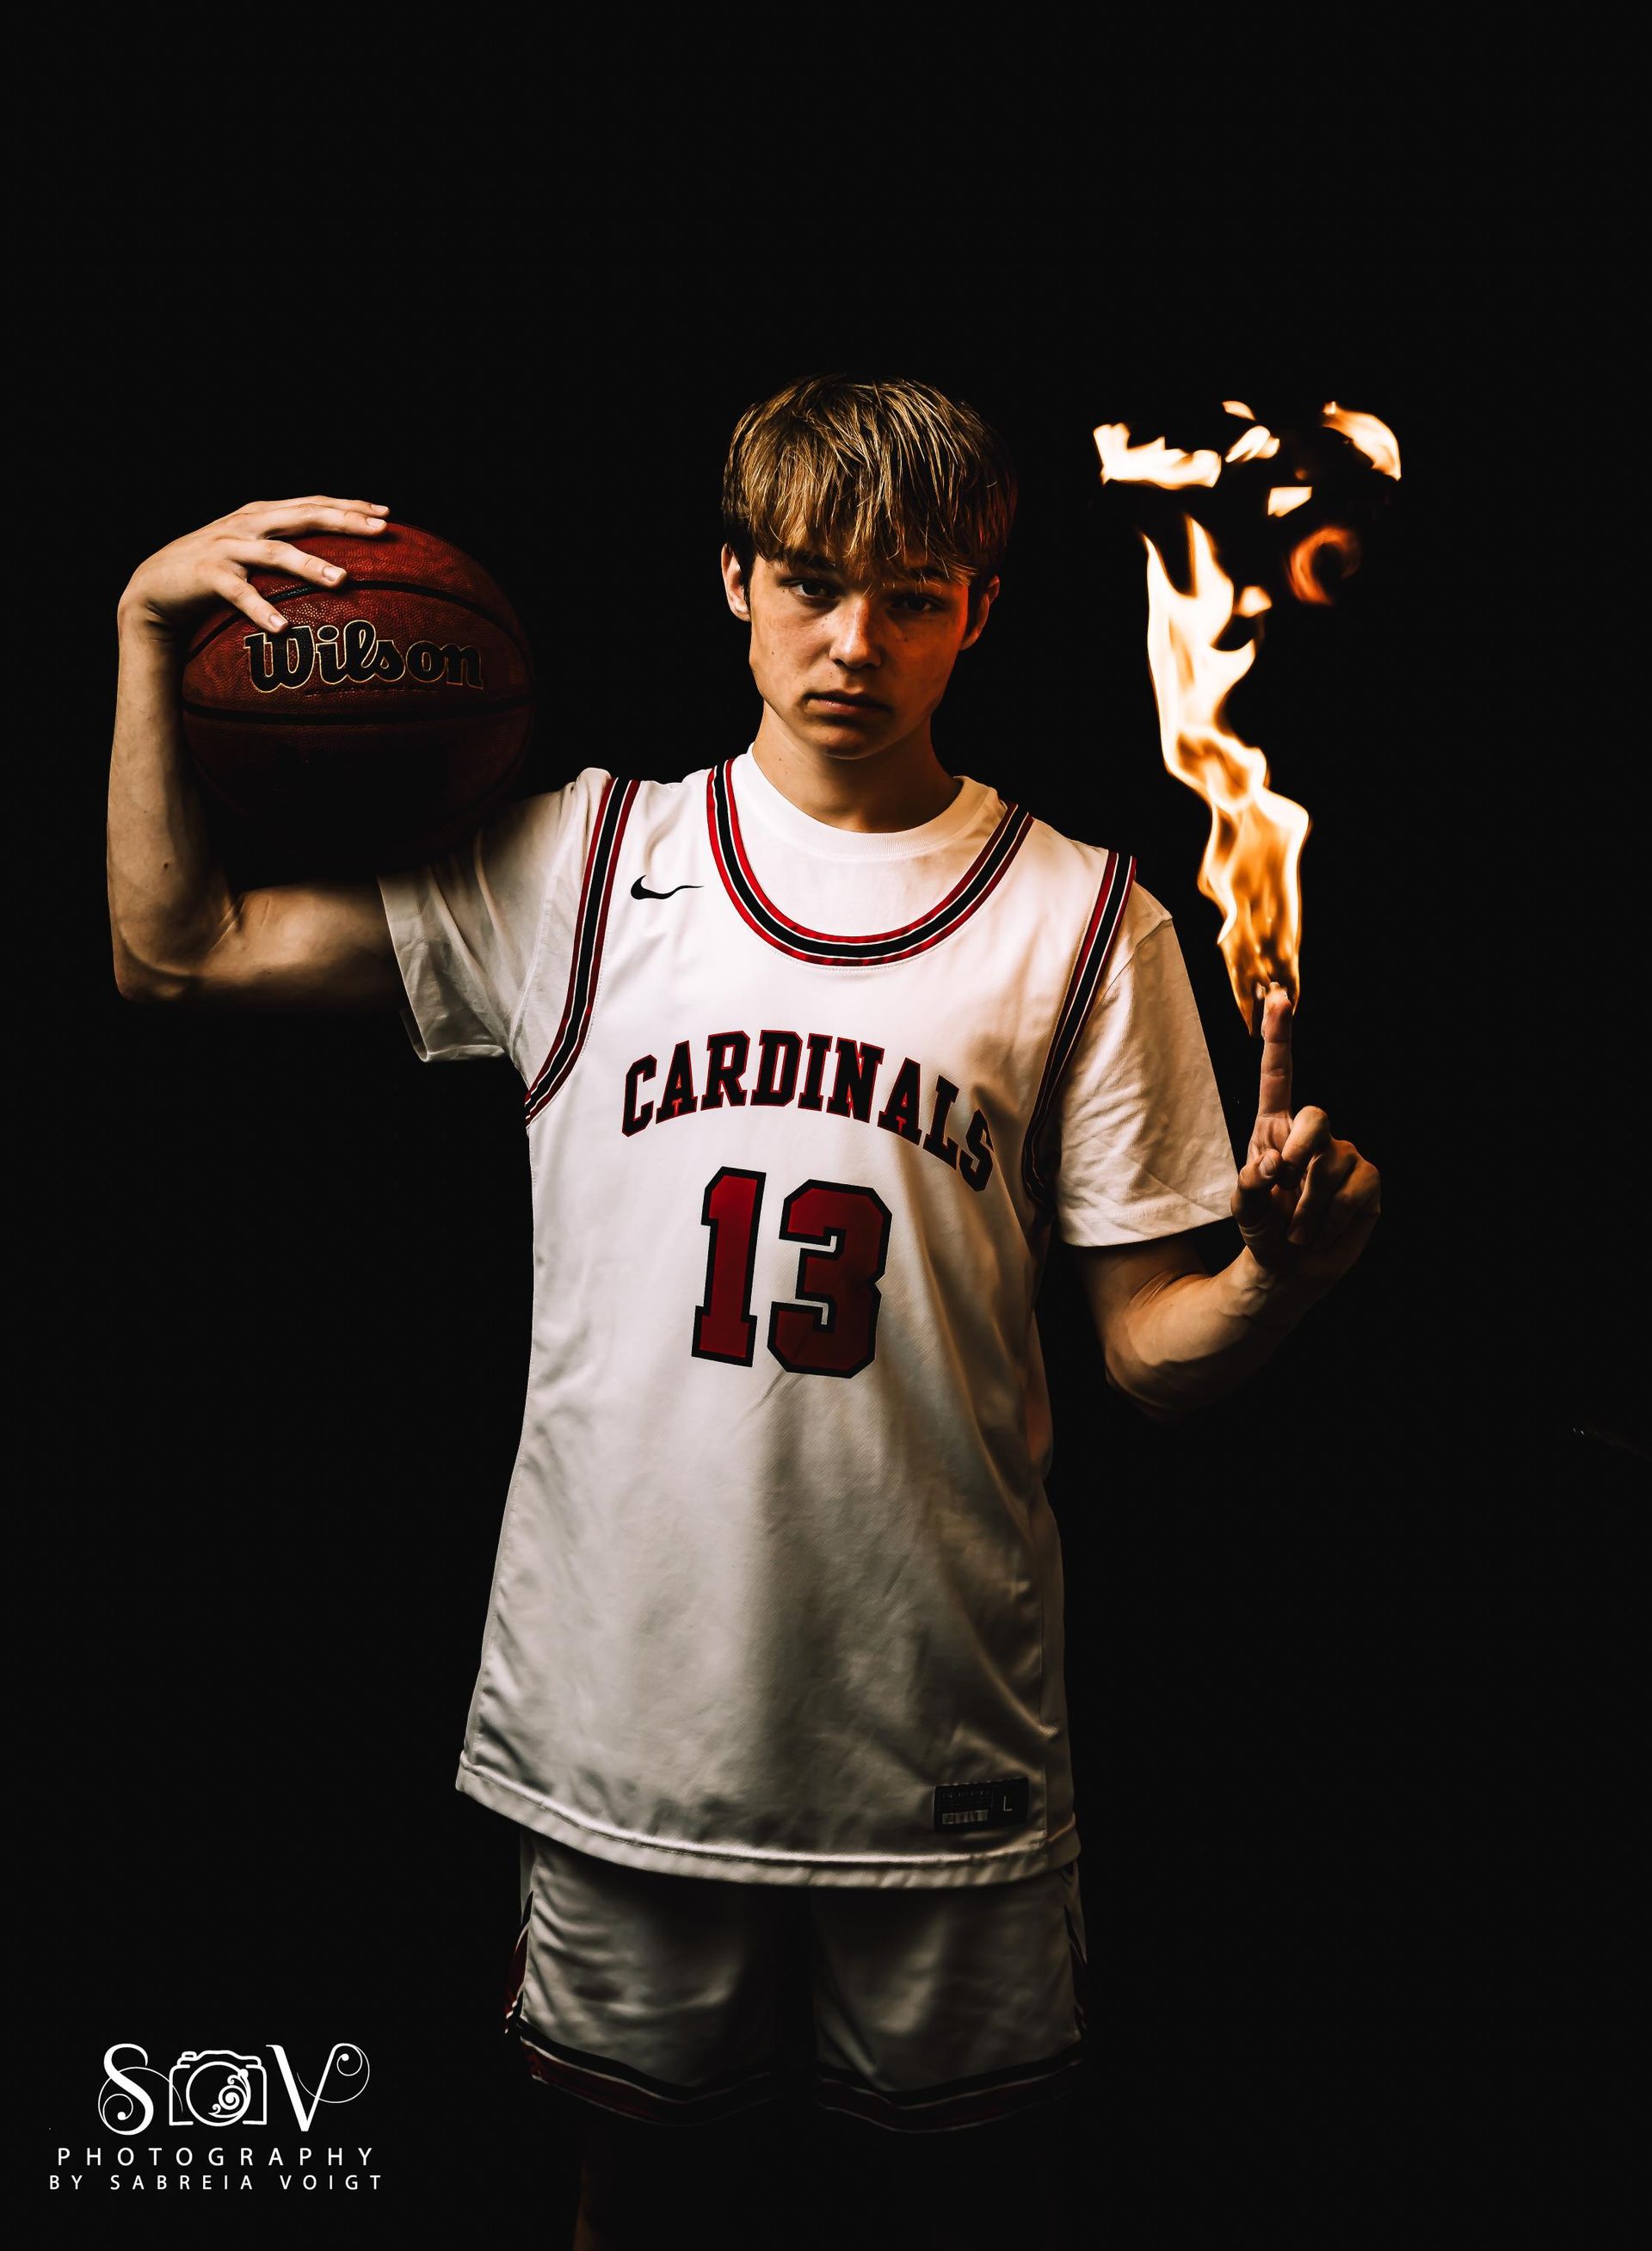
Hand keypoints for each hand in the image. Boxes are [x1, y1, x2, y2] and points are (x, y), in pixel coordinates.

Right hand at [117, 495, 390, 639]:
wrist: (155, 586)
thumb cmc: (215, 571)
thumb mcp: (252, 550)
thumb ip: (286, 545)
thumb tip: (340, 563)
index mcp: (261, 514)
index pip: (312, 504)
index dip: (349, 504)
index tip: (386, 512)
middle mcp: (247, 524)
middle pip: (302, 516)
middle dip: (344, 520)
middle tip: (380, 529)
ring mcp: (227, 547)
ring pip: (275, 553)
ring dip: (310, 564)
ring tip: (343, 580)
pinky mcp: (208, 575)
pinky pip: (239, 594)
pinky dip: (260, 609)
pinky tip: (282, 627)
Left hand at [1231, 985, 1380, 1286]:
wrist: (1290, 1269)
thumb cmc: (1263, 1230)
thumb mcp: (1243, 1208)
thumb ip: (1249, 1183)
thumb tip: (1275, 1163)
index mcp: (1275, 1129)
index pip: (1279, 1076)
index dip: (1280, 1036)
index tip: (1279, 996)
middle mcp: (1313, 1135)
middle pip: (1317, 1116)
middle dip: (1302, 1149)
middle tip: (1284, 1181)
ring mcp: (1345, 1155)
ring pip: (1332, 1165)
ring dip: (1308, 1207)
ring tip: (1298, 1228)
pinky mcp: (1368, 1182)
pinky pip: (1354, 1191)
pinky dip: (1331, 1218)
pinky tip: (1322, 1230)